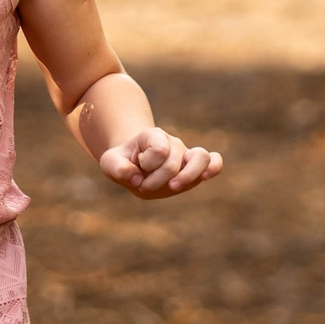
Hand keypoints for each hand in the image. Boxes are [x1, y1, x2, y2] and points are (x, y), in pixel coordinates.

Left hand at [99, 126, 221, 199]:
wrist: (135, 164)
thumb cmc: (124, 162)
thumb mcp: (110, 163)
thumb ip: (117, 168)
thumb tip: (137, 178)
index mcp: (153, 136)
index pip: (159, 150)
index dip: (147, 164)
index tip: (137, 168)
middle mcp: (173, 143)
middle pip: (174, 162)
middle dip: (156, 181)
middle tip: (144, 186)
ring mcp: (186, 155)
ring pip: (201, 157)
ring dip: (187, 176)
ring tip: (173, 187)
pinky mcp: (195, 168)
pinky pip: (214, 162)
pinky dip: (213, 168)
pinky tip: (205, 177)